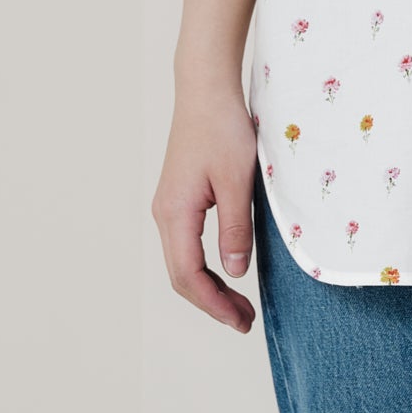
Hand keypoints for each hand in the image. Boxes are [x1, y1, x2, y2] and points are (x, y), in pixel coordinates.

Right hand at [151, 84, 258, 333]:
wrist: (206, 91)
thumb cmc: (223, 128)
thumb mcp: (238, 181)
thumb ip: (236, 228)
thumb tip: (235, 272)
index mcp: (175, 213)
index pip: (188, 276)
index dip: (214, 304)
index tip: (241, 321)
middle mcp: (165, 214)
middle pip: (181, 276)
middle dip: (212, 303)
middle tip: (246, 321)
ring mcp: (170, 208)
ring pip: (183, 263)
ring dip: (210, 288)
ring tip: (240, 307)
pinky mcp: (180, 201)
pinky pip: (187, 247)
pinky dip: (206, 268)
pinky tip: (229, 274)